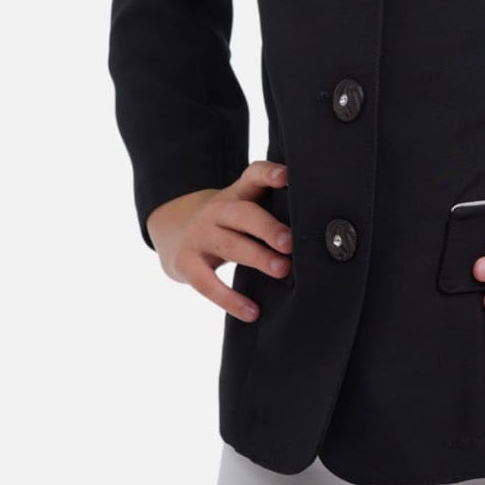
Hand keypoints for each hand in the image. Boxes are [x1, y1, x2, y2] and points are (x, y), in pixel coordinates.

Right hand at [145, 159, 293, 322]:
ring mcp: (200, 235)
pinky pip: (208, 283)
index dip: (268, 173)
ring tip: (282, 270)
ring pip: (231, 245)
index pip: (253, 175)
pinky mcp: (186, 262)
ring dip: (258, 257)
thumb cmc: (224, 222)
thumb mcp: (241, 207)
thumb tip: (313, 234)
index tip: (286, 176)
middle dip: (268, 227)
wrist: (171, 229)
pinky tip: (252, 311)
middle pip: (244, 214)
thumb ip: (270, 212)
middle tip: (290, 242)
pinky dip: (230, 299)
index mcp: (237, 193)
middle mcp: (217, 210)